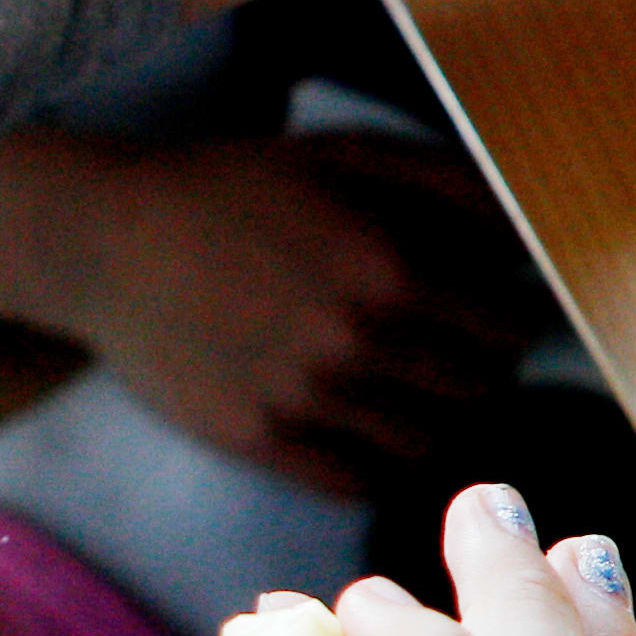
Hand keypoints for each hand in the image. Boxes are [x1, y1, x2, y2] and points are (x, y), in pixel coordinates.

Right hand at [0, 125, 553, 494]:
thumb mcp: (347, 155)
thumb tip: (528, 228)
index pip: (508, 330)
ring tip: (418, 391)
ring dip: (434, 421)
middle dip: (482, 373)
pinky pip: (356, 480)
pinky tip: (368, 425)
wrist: (107, 239)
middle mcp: (352, 343)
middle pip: (475, 393)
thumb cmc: (236, 186)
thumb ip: (448, 184)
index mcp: (389, 272)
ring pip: (423, 444)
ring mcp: (302, 400)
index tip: (499, 314)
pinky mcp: (256, 440)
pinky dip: (378, 462)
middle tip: (463, 356)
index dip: (514, 322)